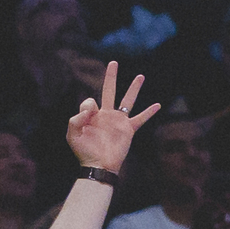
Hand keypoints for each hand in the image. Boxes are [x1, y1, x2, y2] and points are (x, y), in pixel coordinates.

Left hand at [65, 59, 158, 174]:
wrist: (99, 165)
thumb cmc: (84, 152)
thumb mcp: (72, 135)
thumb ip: (75, 119)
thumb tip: (91, 106)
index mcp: (92, 116)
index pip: (90, 101)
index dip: (88, 106)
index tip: (88, 116)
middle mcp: (106, 115)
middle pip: (109, 91)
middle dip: (111, 77)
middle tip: (113, 62)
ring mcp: (118, 121)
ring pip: (127, 100)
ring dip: (134, 88)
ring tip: (140, 76)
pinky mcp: (128, 129)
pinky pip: (140, 119)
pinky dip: (149, 112)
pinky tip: (157, 105)